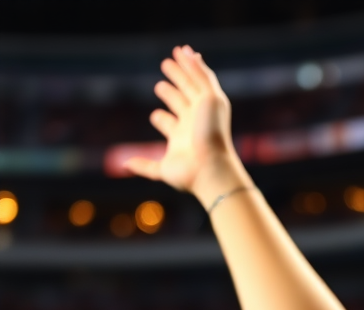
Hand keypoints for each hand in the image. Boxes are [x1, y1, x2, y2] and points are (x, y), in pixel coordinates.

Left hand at [125, 45, 245, 204]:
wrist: (210, 169)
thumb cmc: (189, 174)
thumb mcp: (162, 169)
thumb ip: (145, 166)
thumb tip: (124, 165)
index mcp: (182, 137)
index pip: (170, 121)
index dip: (161, 118)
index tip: (156, 116)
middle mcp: (194, 122)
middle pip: (182, 98)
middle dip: (174, 85)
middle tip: (165, 70)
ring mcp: (204, 110)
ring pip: (193, 85)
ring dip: (184, 70)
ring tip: (174, 55)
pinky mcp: (212, 100)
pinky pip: (204, 77)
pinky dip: (196, 64)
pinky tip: (186, 52)